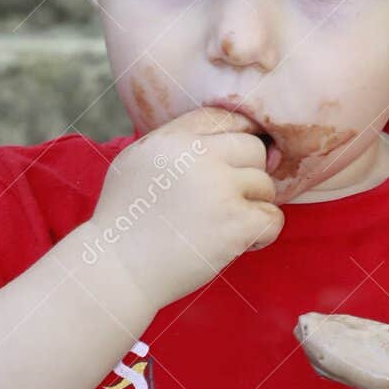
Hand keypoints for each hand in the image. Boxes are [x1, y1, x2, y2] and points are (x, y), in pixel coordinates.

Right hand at [86, 106, 283, 309]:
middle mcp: (196, 156)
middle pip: (254, 148)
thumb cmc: (124, 224)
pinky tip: (238, 244)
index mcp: (171, 138)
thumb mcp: (135, 164)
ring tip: (225, 228)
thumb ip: (174, 144)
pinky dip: (262, 235)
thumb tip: (228, 138)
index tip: (235, 163)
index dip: (238, 137)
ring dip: (253, 208)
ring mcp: (218, 188)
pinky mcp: (235, 223)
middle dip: (248, 176)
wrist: (116, 272)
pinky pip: (273, 218)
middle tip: (228, 203)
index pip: (223, 117)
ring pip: (266, 185)